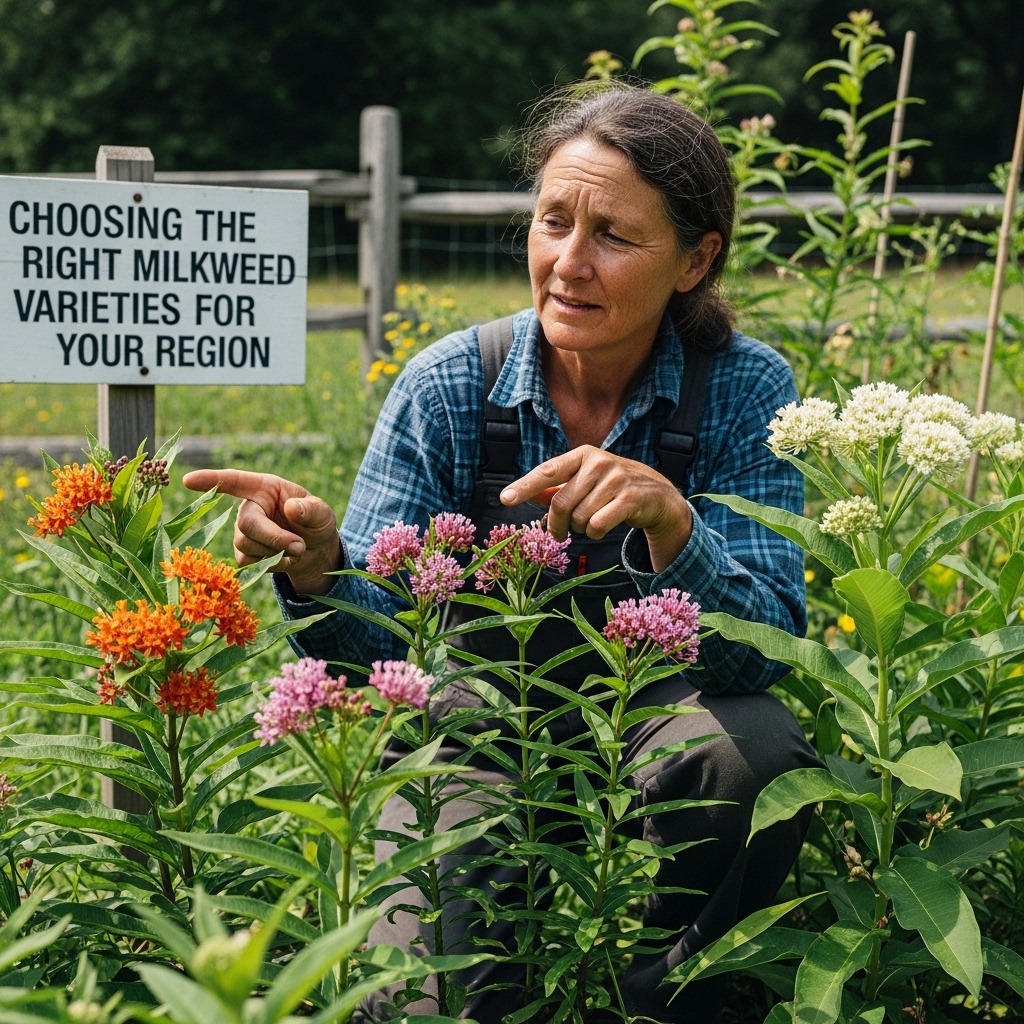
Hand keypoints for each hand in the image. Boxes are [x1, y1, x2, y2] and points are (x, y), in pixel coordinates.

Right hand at [182, 468, 340, 594]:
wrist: (315, 550)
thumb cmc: (315, 523)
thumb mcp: (322, 513)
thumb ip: (311, 509)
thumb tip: (291, 508)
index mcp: (265, 488)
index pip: (235, 481)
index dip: (211, 480)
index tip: (188, 480)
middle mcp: (249, 508)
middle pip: (246, 524)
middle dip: (273, 538)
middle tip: (299, 546)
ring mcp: (243, 531)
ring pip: (246, 545)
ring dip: (275, 552)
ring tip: (297, 549)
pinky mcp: (243, 553)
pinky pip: (249, 562)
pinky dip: (271, 564)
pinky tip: (285, 559)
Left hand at [499, 446, 691, 572]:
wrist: (656, 495)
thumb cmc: (613, 488)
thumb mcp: (585, 481)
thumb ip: (556, 488)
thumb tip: (527, 493)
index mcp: (582, 455)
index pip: (547, 471)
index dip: (524, 486)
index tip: (505, 499)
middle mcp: (598, 462)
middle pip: (560, 503)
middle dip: (557, 524)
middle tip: (560, 533)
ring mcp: (616, 479)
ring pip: (579, 517)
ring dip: (581, 528)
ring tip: (592, 521)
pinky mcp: (630, 498)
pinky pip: (597, 525)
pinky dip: (596, 532)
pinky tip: (604, 526)